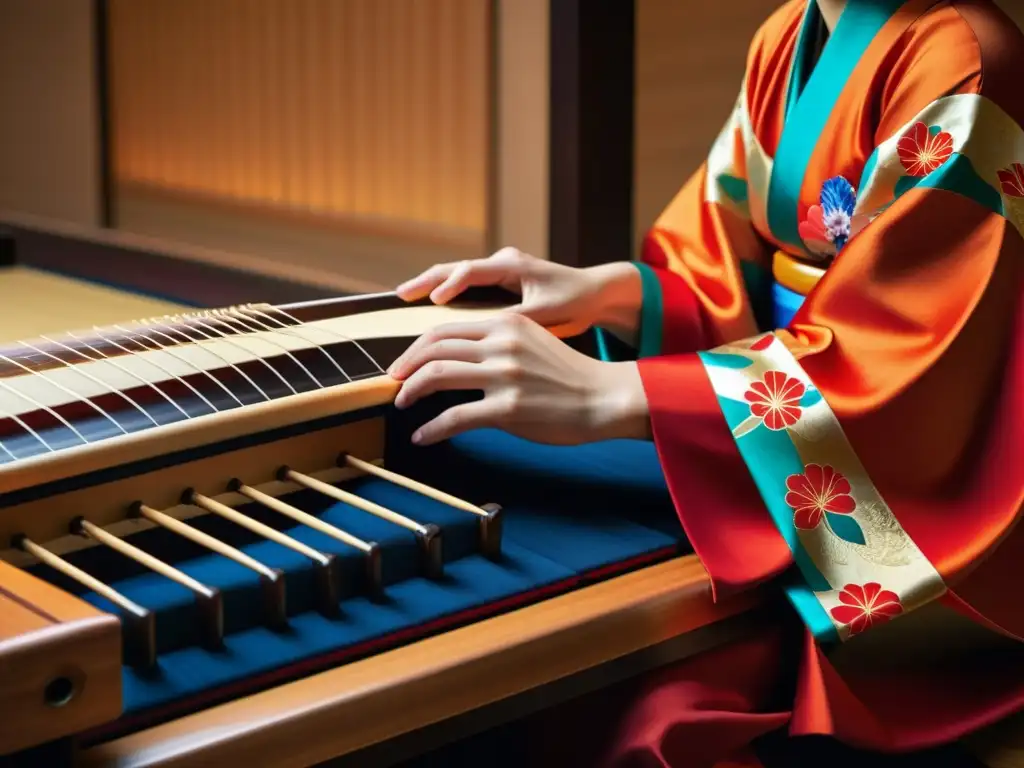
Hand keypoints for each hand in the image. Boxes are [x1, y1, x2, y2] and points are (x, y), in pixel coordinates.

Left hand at [388, 313, 649, 445]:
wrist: (604, 398)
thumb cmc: (569, 375)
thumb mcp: (532, 341)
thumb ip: (498, 341)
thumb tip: (460, 356)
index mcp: (506, 324)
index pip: (446, 329)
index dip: (416, 347)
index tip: (404, 363)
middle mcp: (502, 344)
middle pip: (434, 347)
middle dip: (405, 366)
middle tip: (393, 382)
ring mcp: (504, 376)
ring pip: (437, 376)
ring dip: (410, 391)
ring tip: (401, 403)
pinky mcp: (508, 409)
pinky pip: (455, 417)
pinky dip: (432, 428)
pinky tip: (423, 436)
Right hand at [395, 247, 641, 337]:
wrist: (595, 293)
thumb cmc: (574, 302)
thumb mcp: (546, 314)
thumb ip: (516, 321)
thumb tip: (485, 335)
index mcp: (512, 266)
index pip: (472, 271)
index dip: (450, 286)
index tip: (433, 301)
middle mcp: (502, 263)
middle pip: (455, 267)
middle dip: (426, 280)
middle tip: (401, 294)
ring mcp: (500, 271)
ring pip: (458, 274)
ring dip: (432, 284)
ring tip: (405, 297)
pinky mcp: (501, 282)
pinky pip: (467, 284)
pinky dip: (447, 292)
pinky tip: (431, 306)